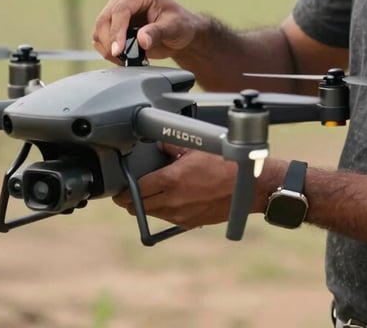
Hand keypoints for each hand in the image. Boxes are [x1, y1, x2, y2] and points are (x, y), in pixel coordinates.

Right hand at [92, 0, 202, 62]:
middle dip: (110, 42)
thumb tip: (142, 40)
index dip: (117, 32)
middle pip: (104, 20)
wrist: (179, 34)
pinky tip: (124, 57)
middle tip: (123, 60)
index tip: (118, 51)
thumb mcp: (174, 28)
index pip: (120, 10)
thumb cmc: (180, 25)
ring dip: (108, 48)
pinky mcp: (112, 23)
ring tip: (127, 59)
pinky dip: (107, 50)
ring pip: (99, 30)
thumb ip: (158, 32)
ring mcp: (116, 9)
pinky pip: (100, 38)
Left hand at [112, 143, 237, 228]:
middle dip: (129, 200)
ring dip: (145, 206)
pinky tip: (167, 200)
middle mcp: (173, 201)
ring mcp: (181, 215)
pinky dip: (162, 211)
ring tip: (146, 195)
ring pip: (152, 214)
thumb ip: (172, 146)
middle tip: (127, 192)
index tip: (120, 188)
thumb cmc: (225, 164)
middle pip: (138, 207)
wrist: (247, 187)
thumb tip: (159, 144)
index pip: (136, 190)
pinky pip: (167, 219)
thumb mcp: (196, 149)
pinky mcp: (190, 222)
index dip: (124, 190)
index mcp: (172, 180)